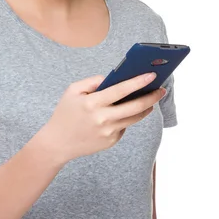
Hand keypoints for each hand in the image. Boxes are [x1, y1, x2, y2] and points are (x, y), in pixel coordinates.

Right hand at [38, 72, 165, 163]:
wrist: (57, 143)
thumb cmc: (65, 113)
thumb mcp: (72, 91)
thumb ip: (93, 81)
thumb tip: (114, 78)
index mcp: (92, 103)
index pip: (121, 89)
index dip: (138, 81)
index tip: (152, 74)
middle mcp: (103, 118)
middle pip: (135, 106)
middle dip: (151, 97)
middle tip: (161, 89)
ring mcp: (108, 132)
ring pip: (134, 118)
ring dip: (146, 108)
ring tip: (151, 100)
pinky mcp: (111, 141)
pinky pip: (124, 126)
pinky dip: (127, 118)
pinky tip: (126, 113)